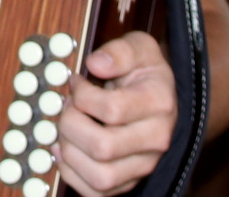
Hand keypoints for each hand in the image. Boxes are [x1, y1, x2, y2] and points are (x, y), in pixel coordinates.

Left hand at [54, 31, 175, 196]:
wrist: (164, 97)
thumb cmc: (145, 72)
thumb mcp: (139, 47)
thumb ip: (119, 51)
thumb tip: (95, 63)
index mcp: (159, 103)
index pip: (112, 109)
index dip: (82, 95)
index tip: (75, 82)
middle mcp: (156, 139)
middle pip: (103, 147)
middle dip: (70, 124)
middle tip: (66, 107)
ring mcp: (144, 164)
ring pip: (100, 176)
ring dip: (69, 152)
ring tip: (65, 129)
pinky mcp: (130, 180)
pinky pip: (97, 192)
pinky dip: (72, 174)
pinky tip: (64, 150)